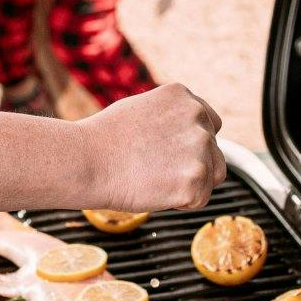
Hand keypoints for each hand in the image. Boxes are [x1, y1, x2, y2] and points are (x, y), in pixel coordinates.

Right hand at [76, 84, 225, 211]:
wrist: (86, 161)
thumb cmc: (103, 140)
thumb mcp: (141, 110)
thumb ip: (170, 118)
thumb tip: (183, 135)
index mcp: (183, 97)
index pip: (210, 124)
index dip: (190, 145)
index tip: (169, 155)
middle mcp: (197, 117)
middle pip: (214, 152)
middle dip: (192, 165)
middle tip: (155, 171)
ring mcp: (199, 146)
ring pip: (212, 176)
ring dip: (191, 184)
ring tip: (156, 180)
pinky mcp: (196, 177)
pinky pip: (200, 199)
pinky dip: (181, 203)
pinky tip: (155, 191)